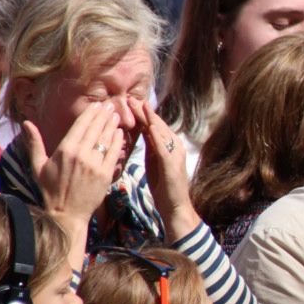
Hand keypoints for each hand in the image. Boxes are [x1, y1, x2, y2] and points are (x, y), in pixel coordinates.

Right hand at [23, 101, 123, 228]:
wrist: (67, 214)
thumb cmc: (51, 190)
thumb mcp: (38, 166)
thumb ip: (34, 143)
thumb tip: (26, 122)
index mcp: (64, 150)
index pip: (81, 125)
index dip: (91, 113)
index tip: (98, 105)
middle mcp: (81, 154)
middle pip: (95, 128)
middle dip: (104, 115)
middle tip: (110, 105)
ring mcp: (94, 164)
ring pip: (106, 138)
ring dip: (112, 125)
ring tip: (116, 115)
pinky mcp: (106, 174)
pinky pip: (114, 153)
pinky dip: (118, 141)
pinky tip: (120, 133)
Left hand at [129, 100, 197, 237]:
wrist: (175, 206)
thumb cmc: (163, 187)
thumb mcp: (154, 162)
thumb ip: (150, 147)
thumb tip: (140, 132)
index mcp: (168, 145)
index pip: (153, 125)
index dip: (141, 113)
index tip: (128, 102)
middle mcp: (175, 145)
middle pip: (157, 124)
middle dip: (143, 111)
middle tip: (129, 97)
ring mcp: (175, 153)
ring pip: (161, 131)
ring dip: (148, 117)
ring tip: (137, 105)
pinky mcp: (173, 163)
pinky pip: (163, 145)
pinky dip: (155, 134)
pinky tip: (147, 126)